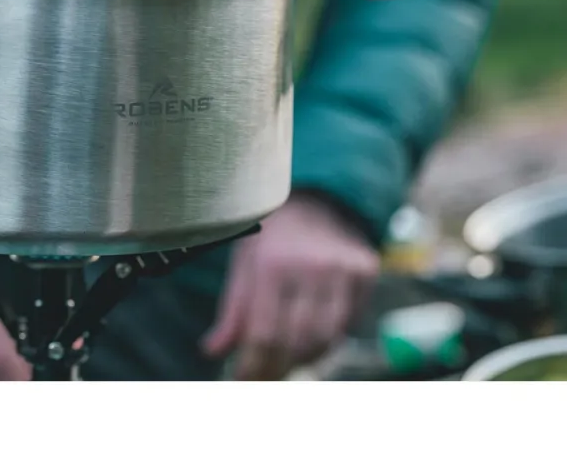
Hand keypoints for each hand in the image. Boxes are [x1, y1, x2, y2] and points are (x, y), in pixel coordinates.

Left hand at [201, 192, 378, 379]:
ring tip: (283, 362)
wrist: (316, 196)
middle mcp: (310, 265)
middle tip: (262, 379)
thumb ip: (233, 309)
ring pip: (325, 339)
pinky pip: (348, 324)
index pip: (263, 332)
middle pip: (295, 341)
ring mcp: (341, 269)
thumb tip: (212, 351)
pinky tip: (309, 338)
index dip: (252, 366)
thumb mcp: (244, 261)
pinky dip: (327, 340)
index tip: (241, 381)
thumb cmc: (272, 233)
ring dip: (302, 359)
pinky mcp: (365, 271)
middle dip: (276, 368)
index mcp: (271, 262)